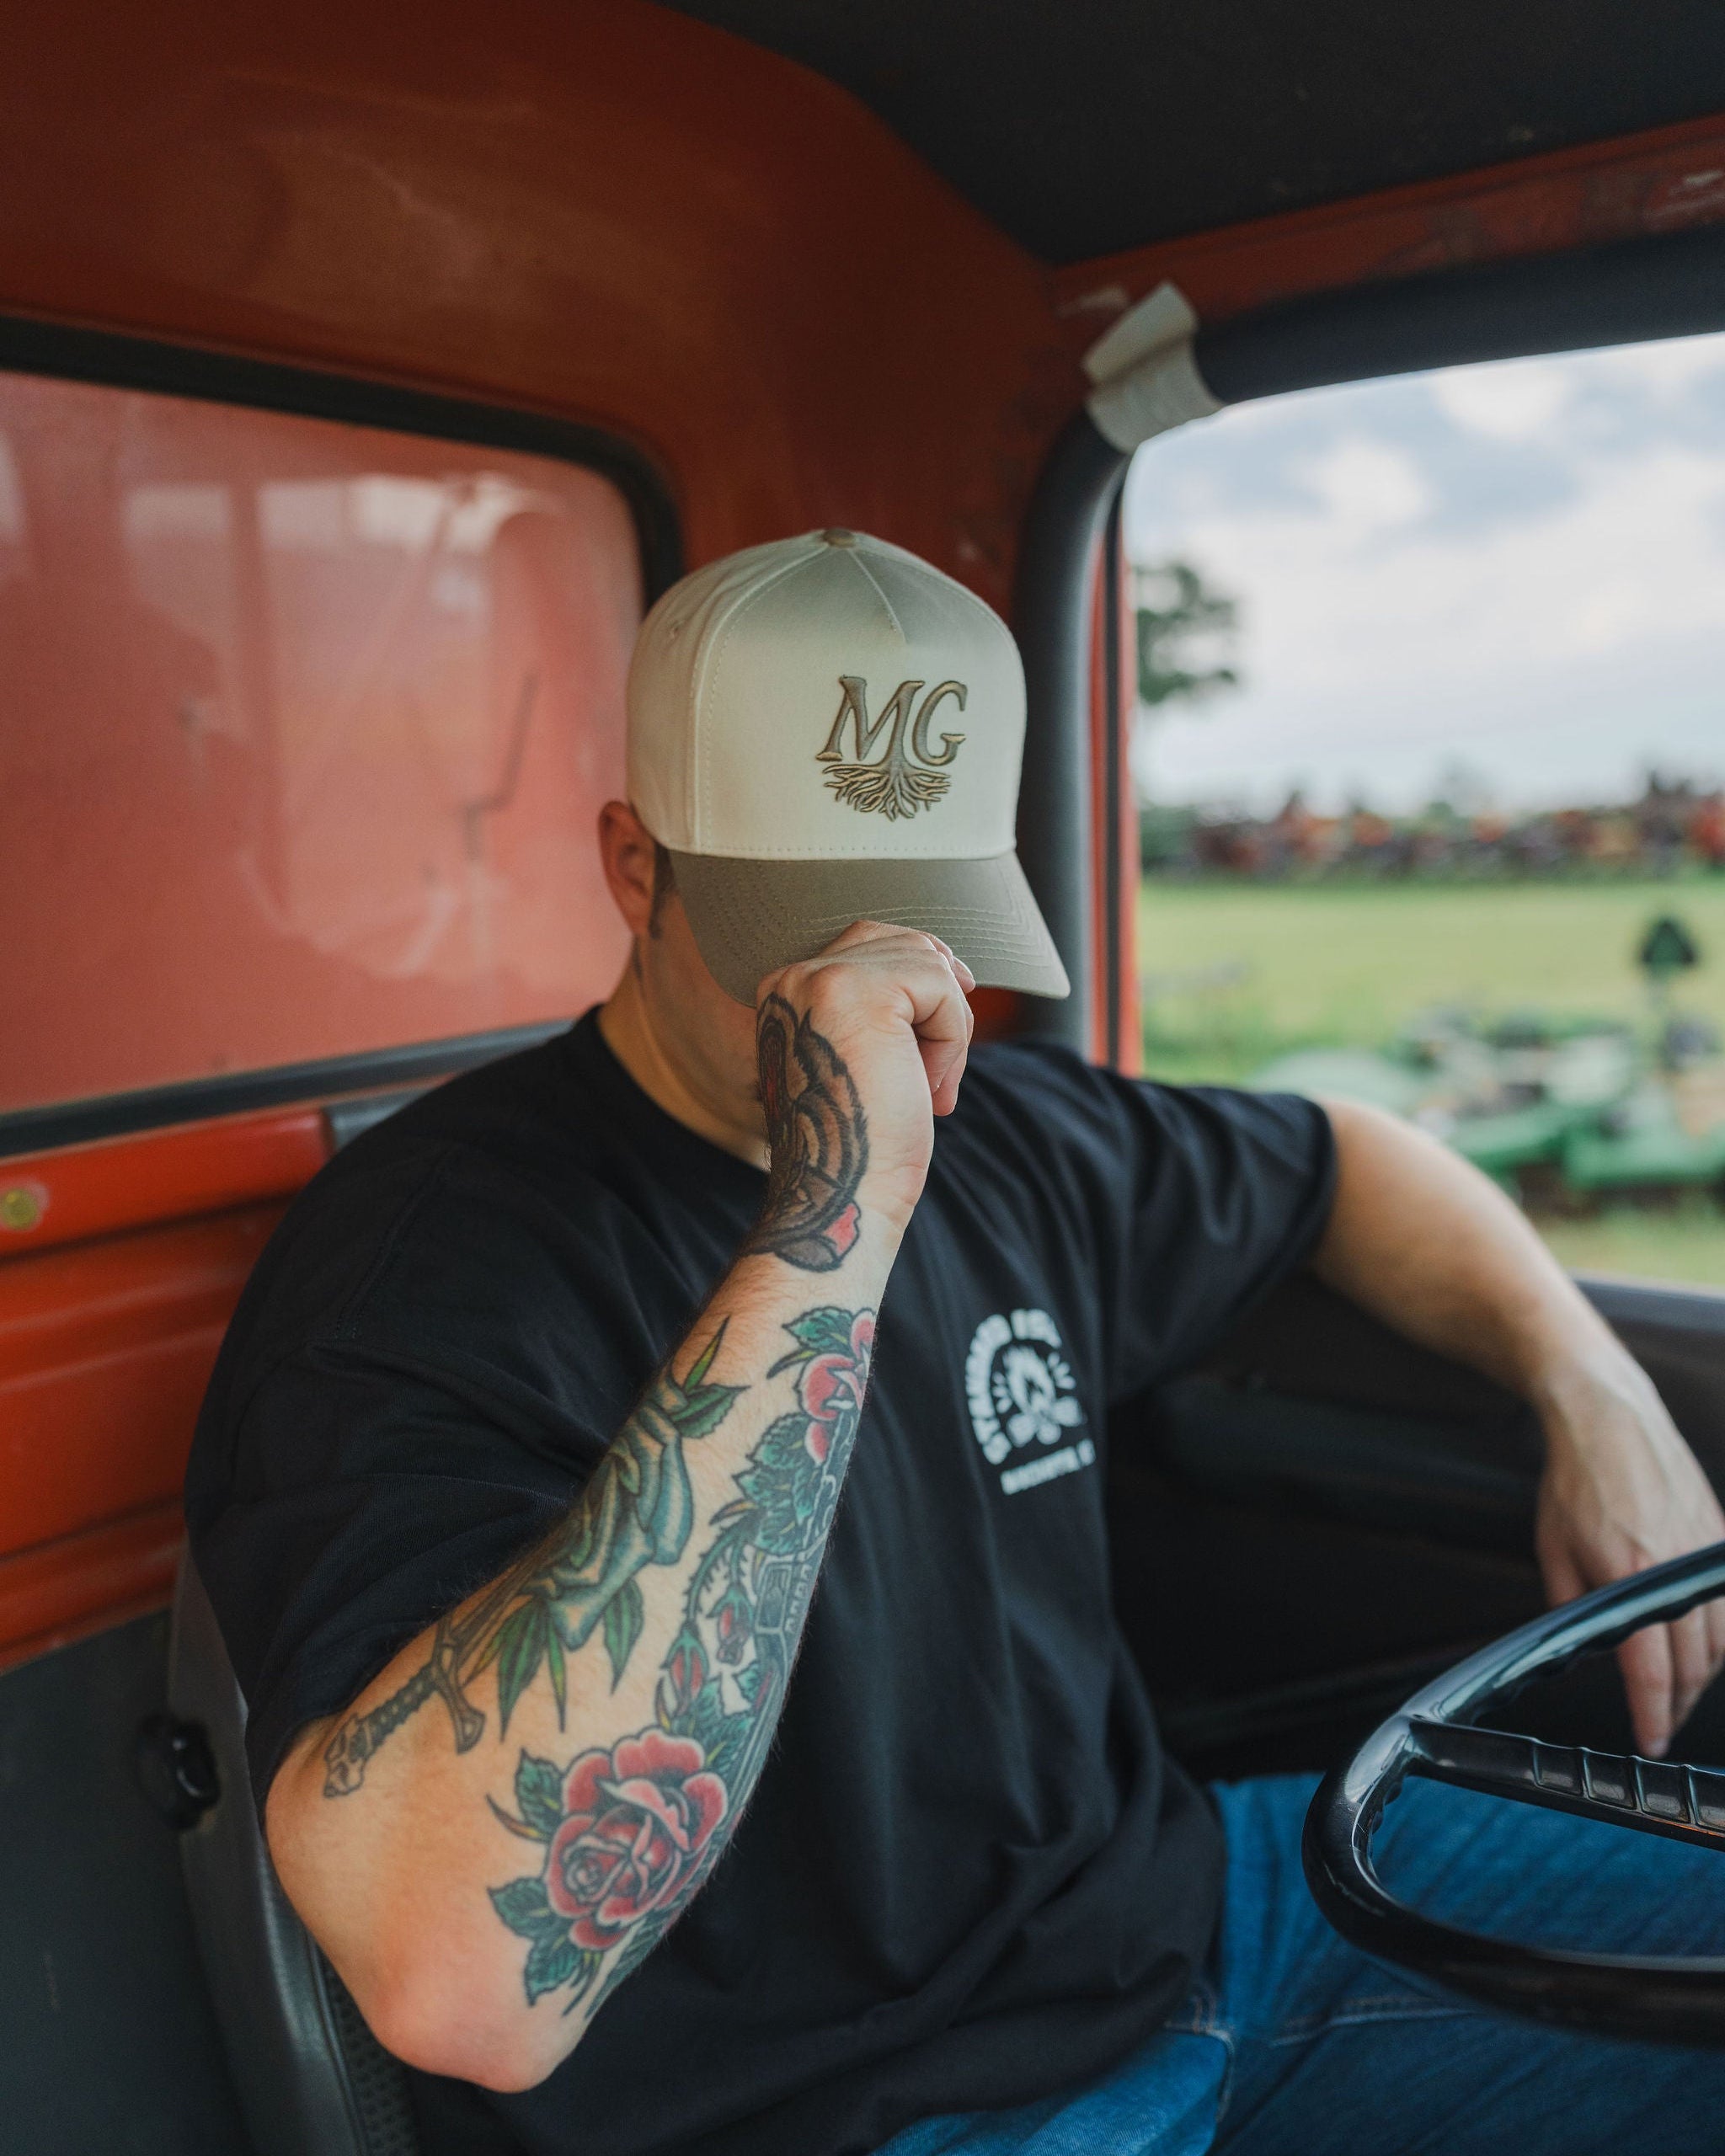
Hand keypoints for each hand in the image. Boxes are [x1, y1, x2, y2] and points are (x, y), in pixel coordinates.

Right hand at [753, 921, 974, 1243]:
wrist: (844, 1196)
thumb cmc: (863, 1142)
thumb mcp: (867, 1057)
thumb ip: (884, 1008)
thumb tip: (952, 967)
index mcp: (785, 991)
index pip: (870, 942)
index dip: (923, 974)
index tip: (954, 1010)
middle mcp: (794, 976)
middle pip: (902, 941)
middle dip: (940, 998)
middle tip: (939, 1071)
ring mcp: (821, 978)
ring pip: (928, 963)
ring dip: (948, 1029)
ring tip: (929, 1088)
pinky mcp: (858, 991)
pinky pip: (941, 988)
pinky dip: (953, 1040)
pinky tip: (929, 1090)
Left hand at [1534, 1350, 1724, 1757]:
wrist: (1608, 1417)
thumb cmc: (1575, 1479)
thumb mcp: (1553, 1550)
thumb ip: (1572, 1609)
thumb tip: (1585, 1652)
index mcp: (1629, 1574)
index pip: (1652, 1670)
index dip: (1653, 1716)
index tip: (1649, 1740)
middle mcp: (1675, 1567)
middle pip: (1696, 1666)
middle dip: (1678, 1703)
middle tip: (1660, 1720)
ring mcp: (1705, 1551)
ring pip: (1722, 1642)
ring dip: (1703, 1673)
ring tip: (1679, 1688)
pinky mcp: (1720, 1536)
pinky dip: (1720, 1632)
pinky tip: (1702, 1643)